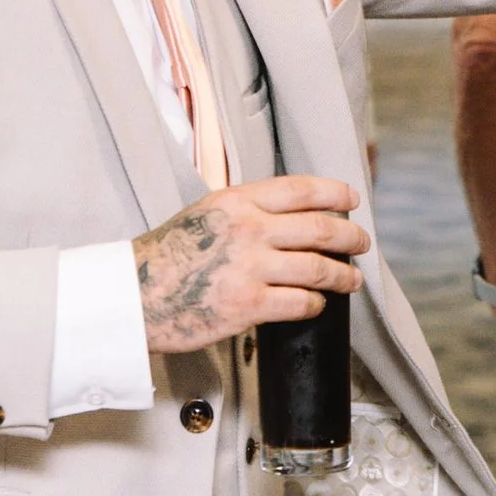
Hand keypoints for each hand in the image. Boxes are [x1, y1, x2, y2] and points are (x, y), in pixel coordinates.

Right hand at [134, 176, 369, 353]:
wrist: (134, 295)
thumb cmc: (165, 257)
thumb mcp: (205, 213)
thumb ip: (244, 210)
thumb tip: (285, 214)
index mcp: (238, 201)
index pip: (301, 189)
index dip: (334, 193)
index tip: (352, 200)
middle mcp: (249, 229)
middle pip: (321, 228)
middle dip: (351, 237)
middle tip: (362, 243)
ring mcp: (251, 268)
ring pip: (318, 268)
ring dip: (343, 276)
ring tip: (352, 280)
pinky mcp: (248, 305)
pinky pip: (300, 303)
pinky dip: (316, 304)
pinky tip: (317, 304)